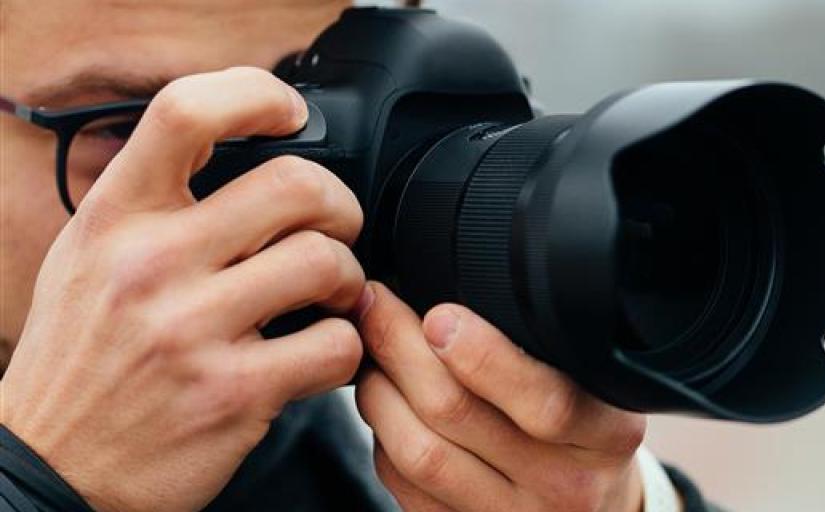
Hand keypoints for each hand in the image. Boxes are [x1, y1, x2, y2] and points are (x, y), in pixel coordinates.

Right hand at [0, 67, 365, 510]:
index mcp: (114, 220)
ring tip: (326, 300)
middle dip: (338, 207)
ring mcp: (192, 331)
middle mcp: (150, 265)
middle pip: (295, 185)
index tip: (289, 117)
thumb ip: (151, 204)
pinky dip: (346, 349)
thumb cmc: (80, 362)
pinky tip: (318, 355)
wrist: (49, 471)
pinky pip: (337, 345)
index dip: (257, 97)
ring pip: (328, 263)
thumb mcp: (87, 260)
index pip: (187, 113)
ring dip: (347, 281)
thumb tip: (235, 148)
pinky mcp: (234, 393)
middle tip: (333, 232)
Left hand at [355, 284, 647, 511]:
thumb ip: (552, 352)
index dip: (483, 356)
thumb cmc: (591, 434)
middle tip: (375, 303)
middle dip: (402, 349)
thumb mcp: (602, 389)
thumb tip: (457, 295)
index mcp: (608, 435)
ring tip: (371, 352)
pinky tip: (386, 404)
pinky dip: (383, 437)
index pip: (547, 401)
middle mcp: (565, 485)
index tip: (440, 314)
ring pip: (420, 453)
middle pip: (459, 417)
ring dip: (380, 392)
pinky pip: (405, 487)